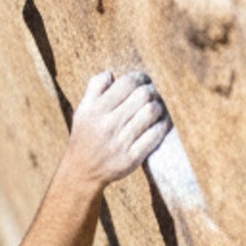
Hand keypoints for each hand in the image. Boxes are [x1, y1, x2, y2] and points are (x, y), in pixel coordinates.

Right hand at [69, 68, 171, 186]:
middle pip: (143, 95)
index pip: (127, 83)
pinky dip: (163, 125)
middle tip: (152, 93)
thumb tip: (112, 74)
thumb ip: (94, 88)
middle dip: (152, 90)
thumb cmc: (85, 136)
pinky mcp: (131, 158)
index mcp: (96, 109)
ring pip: (151, 112)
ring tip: (157, 107)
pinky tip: (161, 123)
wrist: (82, 172)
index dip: (140, 77)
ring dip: (159, 106)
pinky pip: (155, 135)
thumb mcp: (82, 110)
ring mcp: (121, 142)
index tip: (143, 80)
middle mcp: (108, 124)